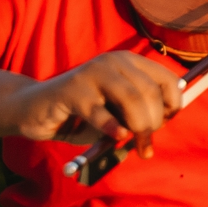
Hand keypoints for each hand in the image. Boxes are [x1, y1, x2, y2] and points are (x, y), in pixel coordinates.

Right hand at [12, 48, 183, 153]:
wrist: (35, 109)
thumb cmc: (82, 113)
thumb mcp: (115, 111)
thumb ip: (138, 111)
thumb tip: (164, 120)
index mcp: (129, 61)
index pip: (167, 79)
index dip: (173, 104)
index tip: (166, 123)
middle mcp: (114, 62)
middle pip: (149, 92)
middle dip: (154, 123)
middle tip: (145, 144)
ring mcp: (93, 73)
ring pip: (131, 99)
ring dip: (138, 127)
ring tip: (135, 145)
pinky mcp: (72, 90)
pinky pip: (100, 112)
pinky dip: (112, 128)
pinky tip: (115, 136)